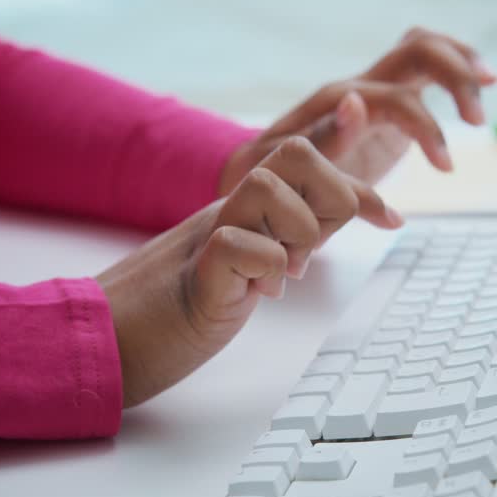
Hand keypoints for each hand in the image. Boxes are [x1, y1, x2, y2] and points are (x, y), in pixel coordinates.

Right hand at [96, 137, 401, 406]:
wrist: (103, 345)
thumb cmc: (172, 315)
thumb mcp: (240, 273)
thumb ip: (273, 245)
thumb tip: (314, 237)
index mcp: (242, 212)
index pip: (308, 166)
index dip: (358, 186)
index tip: (392, 220)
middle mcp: (227, 212)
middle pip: (295, 152)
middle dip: (330, 197)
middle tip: (314, 251)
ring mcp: (205, 237)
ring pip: (267, 184)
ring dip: (296, 230)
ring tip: (286, 272)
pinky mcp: (192, 276)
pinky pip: (235, 244)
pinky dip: (263, 267)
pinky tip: (259, 294)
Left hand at [219, 27, 496, 195]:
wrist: (264, 174)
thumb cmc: (276, 178)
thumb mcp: (290, 169)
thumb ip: (325, 141)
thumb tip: (357, 104)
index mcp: (338, 102)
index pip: (396, 99)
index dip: (426, 129)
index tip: (445, 167)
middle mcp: (360, 85)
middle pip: (418, 50)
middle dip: (456, 77)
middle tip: (478, 122)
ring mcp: (376, 88)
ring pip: (425, 47)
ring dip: (463, 62)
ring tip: (490, 89)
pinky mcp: (391, 100)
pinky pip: (426, 67)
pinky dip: (457, 67)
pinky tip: (484, 82)